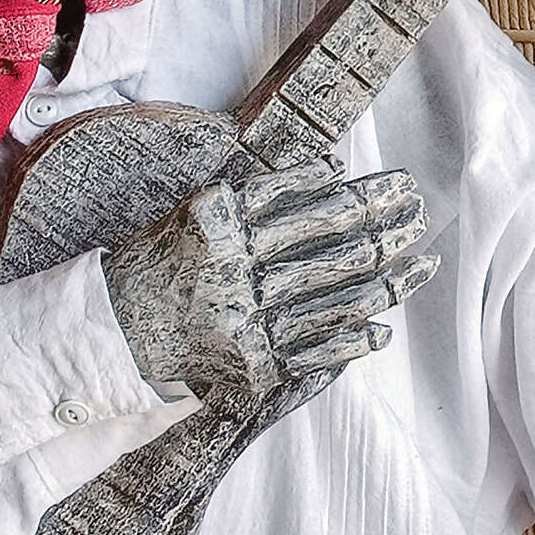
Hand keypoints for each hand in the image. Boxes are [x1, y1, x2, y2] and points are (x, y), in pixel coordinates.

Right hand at [102, 156, 437, 391]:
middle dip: (385, 226)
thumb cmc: (162, 264)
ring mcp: (243, 320)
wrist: (111, 336)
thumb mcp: (199, 212)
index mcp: (220, 222)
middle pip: (329, 243)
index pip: (306, 198)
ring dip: (387, 280)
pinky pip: (316, 351)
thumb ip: (262, 192)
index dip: (360, 192)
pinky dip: (354, 340)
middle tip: (420, 213)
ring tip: (423, 264)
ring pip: (334, 296)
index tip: (398, 183)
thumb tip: (334, 168)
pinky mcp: (248, 366)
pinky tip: (384, 330)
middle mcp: (233, 268)